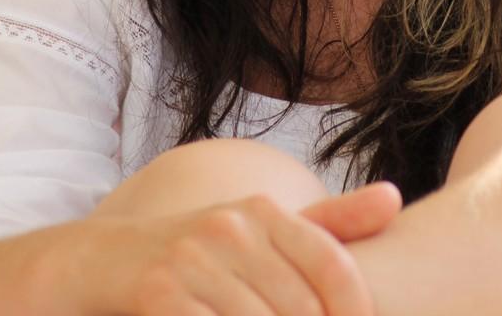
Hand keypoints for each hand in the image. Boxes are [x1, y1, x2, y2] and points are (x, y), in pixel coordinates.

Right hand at [74, 179, 401, 315]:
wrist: (105, 262)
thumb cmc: (203, 253)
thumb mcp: (264, 230)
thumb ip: (331, 224)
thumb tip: (396, 198)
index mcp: (264, 212)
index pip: (332, 264)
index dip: (356, 308)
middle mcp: (233, 228)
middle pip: (300, 308)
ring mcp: (193, 260)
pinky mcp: (160, 294)